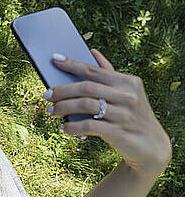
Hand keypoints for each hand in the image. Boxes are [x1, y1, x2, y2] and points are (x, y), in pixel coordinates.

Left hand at [44, 49, 171, 176]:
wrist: (151, 144)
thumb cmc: (131, 115)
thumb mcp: (126, 93)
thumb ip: (109, 74)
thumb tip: (93, 51)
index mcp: (128, 82)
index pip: (95, 71)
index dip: (73, 64)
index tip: (54, 59)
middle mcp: (127, 95)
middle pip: (86, 88)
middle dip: (62, 91)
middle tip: (46, 96)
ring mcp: (123, 114)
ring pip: (85, 105)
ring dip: (63, 108)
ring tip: (51, 112)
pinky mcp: (118, 132)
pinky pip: (88, 126)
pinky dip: (72, 127)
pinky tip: (64, 128)